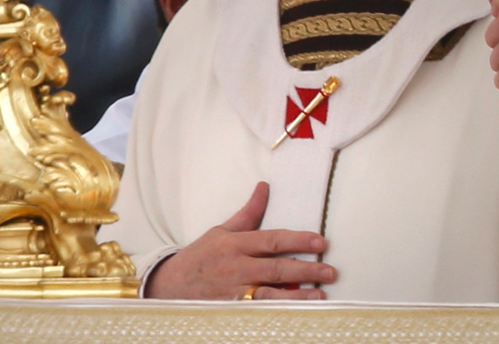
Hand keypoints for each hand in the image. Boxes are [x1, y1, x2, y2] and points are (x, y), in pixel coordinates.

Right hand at [143, 181, 335, 299]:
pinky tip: (296, 312)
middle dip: (306, 269)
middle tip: (330, 271)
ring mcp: (233, 292)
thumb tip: (265, 187)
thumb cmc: (200, 256)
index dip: (298, 241)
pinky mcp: (231, 310)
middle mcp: (236, 267)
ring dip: (296, 295)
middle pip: (276, 268)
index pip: (272, 240)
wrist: (168, 286)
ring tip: (319, 295)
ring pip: (269, 294)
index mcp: (235, 244)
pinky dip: (277, 310)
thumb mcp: (222, 230)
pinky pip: (258, 311)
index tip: (321, 242)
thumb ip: (248, 213)